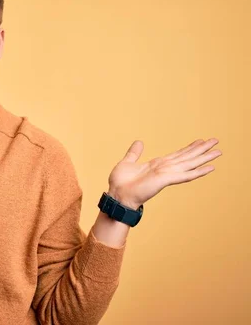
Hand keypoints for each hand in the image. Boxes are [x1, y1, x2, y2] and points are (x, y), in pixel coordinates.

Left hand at [107, 138, 221, 208]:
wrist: (117, 195)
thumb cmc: (120, 183)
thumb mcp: (128, 162)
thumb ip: (134, 153)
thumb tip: (139, 142)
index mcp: (157, 165)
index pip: (177, 155)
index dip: (189, 148)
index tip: (200, 141)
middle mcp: (165, 169)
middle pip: (187, 157)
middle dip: (202, 150)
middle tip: (216, 141)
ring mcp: (167, 174)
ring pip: (189, 164)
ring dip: (204, 158)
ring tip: (218, 151)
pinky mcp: (165, 180)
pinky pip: (185, 175)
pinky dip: (198, 171)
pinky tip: (210, 168)